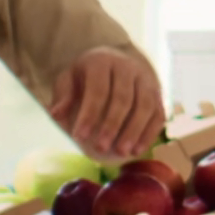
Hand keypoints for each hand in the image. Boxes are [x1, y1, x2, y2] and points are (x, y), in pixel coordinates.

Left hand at [48, 47, 164, 160]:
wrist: (113, 63)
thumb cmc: (86, 77)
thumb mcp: (69, 80)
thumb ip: (63, 96)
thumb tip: (56, 115)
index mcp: (101, 61)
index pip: (97, 90)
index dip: (89, 114)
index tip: (78, 137)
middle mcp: (127, 67)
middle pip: (122, 98)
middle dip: (111, 125)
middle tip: (99, 148)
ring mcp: (145, 79)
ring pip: (145, 105)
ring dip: (134, 131)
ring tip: (121, 152)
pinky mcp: (158, 92)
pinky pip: (158, 113)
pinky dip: (149, 133)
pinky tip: (138, 150)